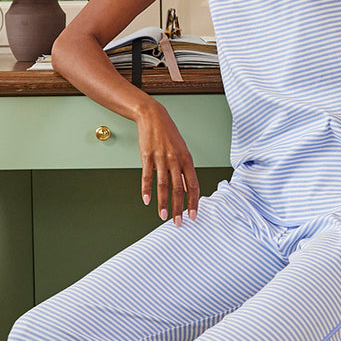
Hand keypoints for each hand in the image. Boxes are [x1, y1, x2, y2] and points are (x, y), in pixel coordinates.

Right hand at [136, 103, 199, 224]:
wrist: (153, 117)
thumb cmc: (168, 135)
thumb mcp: (181, 151)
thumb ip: (184, 170)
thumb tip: (186, 189)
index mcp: (187, 160)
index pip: (193, 185)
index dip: (194, 202)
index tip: (193, 215)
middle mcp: (175, 160)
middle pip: (178, 189)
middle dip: (179, 208)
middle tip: (178, 222)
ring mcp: (161, 158)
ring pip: (163, 185)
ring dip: (163, 203)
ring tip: (163, 216)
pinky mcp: (147, 157)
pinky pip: (147, 176)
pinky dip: (146, 189)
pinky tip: (146, 200)